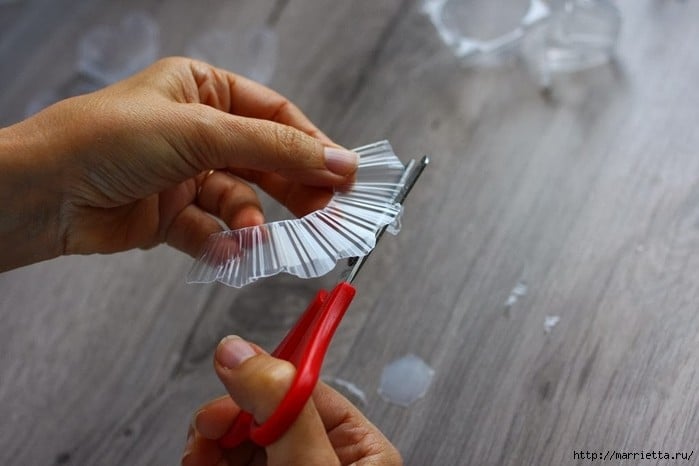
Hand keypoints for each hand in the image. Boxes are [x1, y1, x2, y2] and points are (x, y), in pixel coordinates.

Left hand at [0, 57, 357, 270]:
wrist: (42, 194)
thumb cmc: (108, 140)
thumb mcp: (201, 132)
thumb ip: (274, 149)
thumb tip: (336, 161)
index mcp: (203, 90)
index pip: (275, 115)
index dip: (311, 144)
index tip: (344, 174)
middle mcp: (197, 131)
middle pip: (265, 160)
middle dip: (294, 187)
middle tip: (326, 212)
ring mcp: (185, 175)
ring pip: (241, 201)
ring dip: (252, 220)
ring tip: (257, 235)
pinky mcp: (172, 215)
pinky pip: (214, 231)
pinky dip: (223, 243)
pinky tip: (228, 249)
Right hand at [182, 336, 402, 465]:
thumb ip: (284, 411)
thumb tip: (244, 353)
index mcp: (357, 448)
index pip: (306, 388)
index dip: (264, 375)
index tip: (231, 358)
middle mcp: (323, 459)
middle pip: (265, 411)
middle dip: (229, 417)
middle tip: (211, 429)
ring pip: (240, 438)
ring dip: (211, 440)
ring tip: (201, 454)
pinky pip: (228, 459)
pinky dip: (208, 458)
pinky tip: (202, 462)